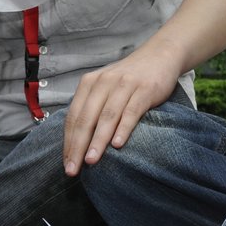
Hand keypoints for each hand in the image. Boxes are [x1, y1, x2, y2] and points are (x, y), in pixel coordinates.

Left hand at [62, 48, 181, 175]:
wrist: (159, 55)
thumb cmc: (128, 78)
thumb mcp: (105, 87)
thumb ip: (92, 107)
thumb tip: (77, 141)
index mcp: (89, 83)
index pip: (73, 116)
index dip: (68, 142)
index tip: (67, 163)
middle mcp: (104, 82)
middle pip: (86, 118)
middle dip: (78, 146)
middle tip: (73, 169)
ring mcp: (124, 85)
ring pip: (107, 116)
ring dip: (98, 140)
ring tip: (91, 161)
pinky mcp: (144, 89)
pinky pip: (131, 111)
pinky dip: (123, 128)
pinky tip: (117, 145)